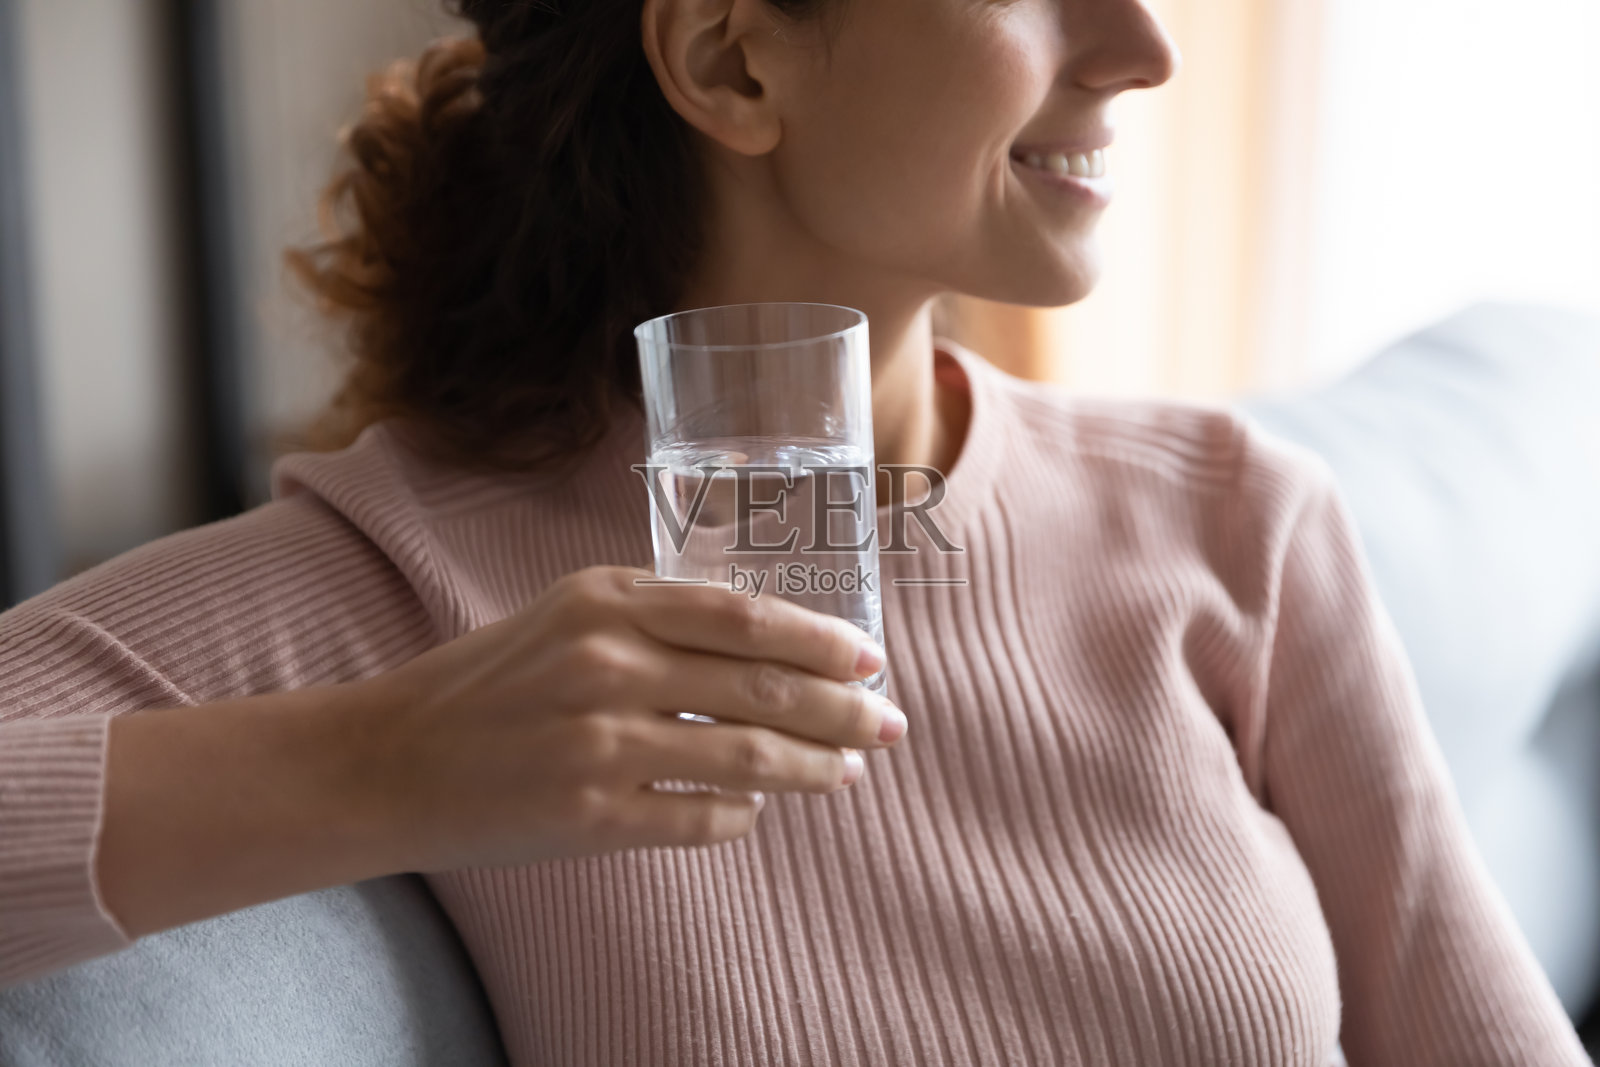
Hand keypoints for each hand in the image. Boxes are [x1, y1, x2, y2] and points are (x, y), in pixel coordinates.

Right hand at [359, 566, 904, 870]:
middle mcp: (607, 663)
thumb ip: (658, 621)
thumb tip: (770, 654)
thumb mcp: (568, 618)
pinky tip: (757, 811)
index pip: (745, 616)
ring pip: (746, 759)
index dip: (821, 641)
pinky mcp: (588, 816)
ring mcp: (598, 743)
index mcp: (607, 601)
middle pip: (762, 688)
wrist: (389, 760)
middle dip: (843, 710)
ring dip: (812, 768)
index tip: (871, 660)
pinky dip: (743, 817)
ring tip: (849, 772)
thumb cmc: (489, 684)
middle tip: (890, 724)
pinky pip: (700, 819)